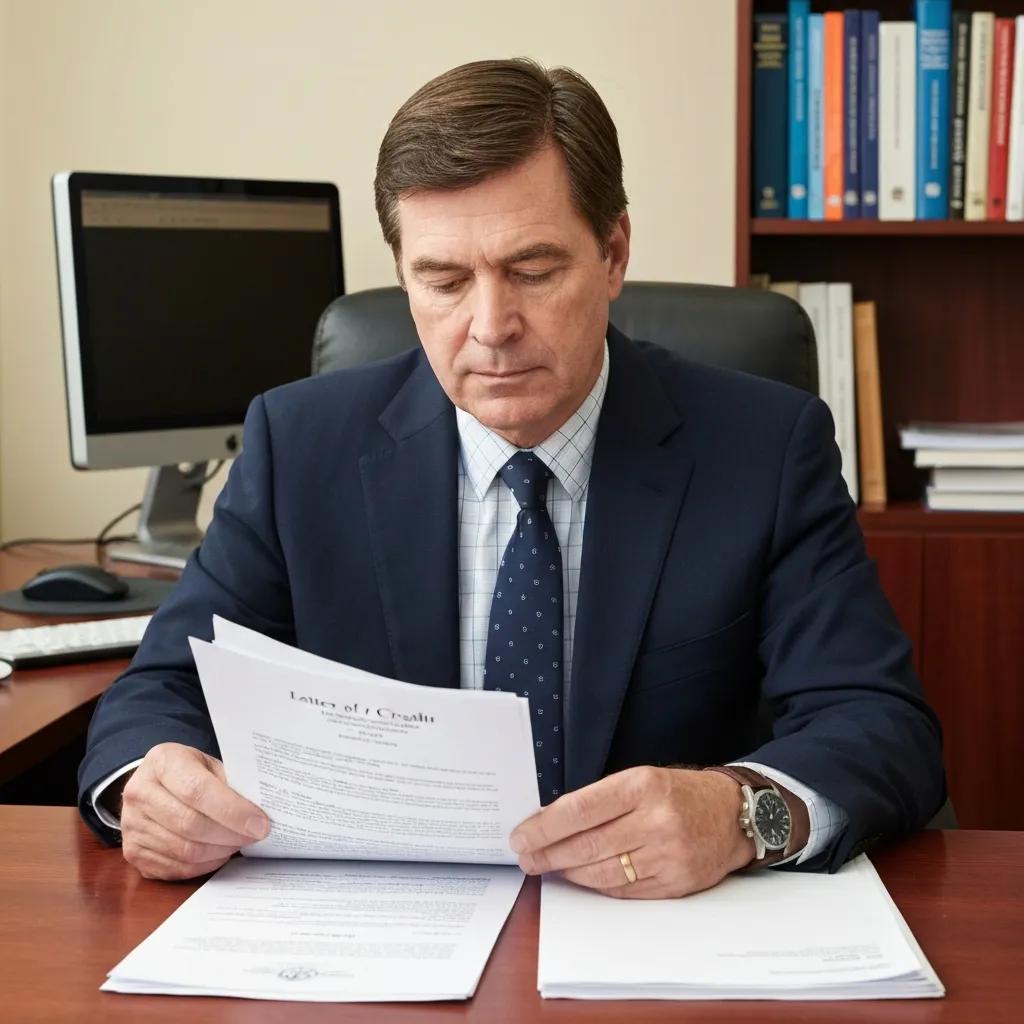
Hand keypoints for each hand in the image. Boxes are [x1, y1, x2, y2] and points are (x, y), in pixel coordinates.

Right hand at [119, 742, 269, 880]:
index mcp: (162, 761)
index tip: (260, 823)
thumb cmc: (189, 773)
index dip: (232, 811)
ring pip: (184, 850)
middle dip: (230, 834)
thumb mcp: (209, 765)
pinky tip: (219, 854)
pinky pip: (175, 868)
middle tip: (254, 836)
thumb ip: (230, 784)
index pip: (197, 790)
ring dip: (220, 852)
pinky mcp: (132, 852)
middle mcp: (139, 792)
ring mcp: (131, 825)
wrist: (153, 785)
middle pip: (190, 824)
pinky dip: (204, 865)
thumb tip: (260, 814)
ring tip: (238, 843)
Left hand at [510, 766, 753, 897]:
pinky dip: (597, 885)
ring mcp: (667, 855)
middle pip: (586, 844)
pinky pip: (623, 890)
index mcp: (642, 786)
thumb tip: (551, 822)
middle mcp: (656, 820)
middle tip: (526, 857)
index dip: (545, 827)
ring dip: (568, 872)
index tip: (521, 836)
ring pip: (602, 872)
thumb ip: (601, 800)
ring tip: (548, 867)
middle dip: (548, 854)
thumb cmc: (679, 793)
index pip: (580, 809)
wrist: (733, 815)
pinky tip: (581, 877)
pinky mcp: (675, 883)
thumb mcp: (642, 779)